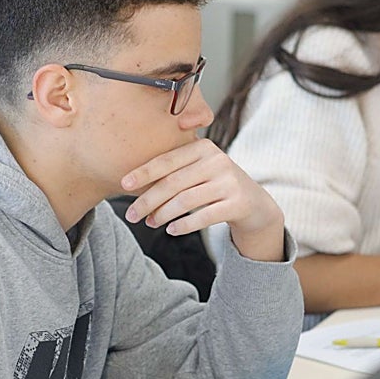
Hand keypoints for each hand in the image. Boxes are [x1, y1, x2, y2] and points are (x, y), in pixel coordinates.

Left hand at [120, 138, 285, 261]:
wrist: (255, 204)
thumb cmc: (217, 186)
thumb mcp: (200, 170)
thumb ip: (175, 170)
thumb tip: (130, 184)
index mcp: (203, 148)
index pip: (167, 160)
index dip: (144, 172)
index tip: (123, 184)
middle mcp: (217, 161)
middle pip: (173, 183)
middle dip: (148, 200)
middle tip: (131, 215)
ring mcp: (229, 182)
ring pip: (185, 201)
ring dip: (163, 215)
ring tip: (150, 223)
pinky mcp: (238, 203)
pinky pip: (203, 217)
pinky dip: (184, 225)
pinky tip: (171, 230)